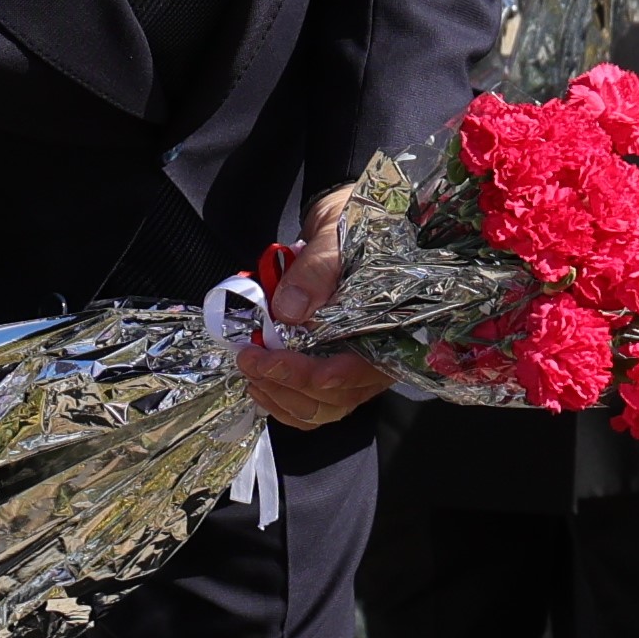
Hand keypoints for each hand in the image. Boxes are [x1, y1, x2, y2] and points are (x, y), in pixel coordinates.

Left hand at [238, 184, 388, 428]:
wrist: (346, 228)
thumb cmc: (351, 230)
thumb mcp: (335, 238)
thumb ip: (317, 270)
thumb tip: (288, 311)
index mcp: (390, 328)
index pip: (355, 371)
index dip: (311, 375)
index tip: (268, 360)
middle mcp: (376, 358)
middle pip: (333, 398)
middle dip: (286, 385)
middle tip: (248, 359)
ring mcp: (355, 370)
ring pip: (320, 409)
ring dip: (280, 397)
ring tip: (249, 371)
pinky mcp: (334, 370)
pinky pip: (312, 407)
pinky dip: (283, 403)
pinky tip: (259, 385)